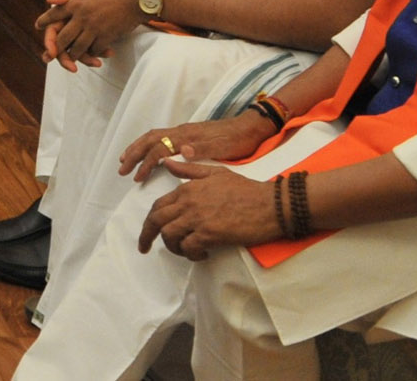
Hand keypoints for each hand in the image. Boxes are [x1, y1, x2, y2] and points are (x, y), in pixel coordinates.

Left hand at [36, 0, 146, 64]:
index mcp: (76, 1)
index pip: (54, 14)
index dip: (44, 21)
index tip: (38, 26)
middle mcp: (81, 16)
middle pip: (62, 37)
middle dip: (55, 46)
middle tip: (50, 52)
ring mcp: (94, 27)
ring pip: (77, 47)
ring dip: (72, 54)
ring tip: (70, 58)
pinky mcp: (107, 36)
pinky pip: (94, 49)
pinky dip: (91, 53)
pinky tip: (91, 54)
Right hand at [118, 115, 277, 182]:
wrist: (250, 128)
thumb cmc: (238, 141)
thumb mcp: (224, 147)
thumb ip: (203, 148)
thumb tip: (182, 151)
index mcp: (187, 136)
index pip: (159, 149)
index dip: (146, 163)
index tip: (138, 178)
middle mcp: (182, 132)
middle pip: (150, 139)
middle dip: (133, 153)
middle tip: (122, 169)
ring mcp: (184, 132)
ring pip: (153, 136)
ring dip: (137, 148)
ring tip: (125, 159)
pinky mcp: (187, 134)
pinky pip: (160, 137)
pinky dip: (148, 145)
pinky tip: (147, 153)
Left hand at [138, 161, 283, 258]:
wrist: (272, 204)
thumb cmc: (247, 190)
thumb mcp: (216, 173)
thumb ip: (189, 170)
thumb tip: (166, 163)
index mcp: (188, 188)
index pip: (158, 206)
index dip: (149, 220)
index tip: (147, 232)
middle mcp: (188, 202)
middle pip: (156, 221)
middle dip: (146, 236)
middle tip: (144, 248)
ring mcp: (198, 218)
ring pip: (169, 236)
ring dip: (173, 247)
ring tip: (185, 251)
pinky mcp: (210, 233)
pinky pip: (188, 248)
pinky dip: (190, 254)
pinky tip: (201, 254)